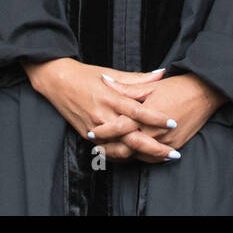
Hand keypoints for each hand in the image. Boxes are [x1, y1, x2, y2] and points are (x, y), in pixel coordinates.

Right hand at [24, 59, 174, 160]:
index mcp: (111, 97)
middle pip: (131, 136)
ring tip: (161, 158)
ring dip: (142, 155)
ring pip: (121, 148)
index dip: (156, 118)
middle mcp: (102, 116)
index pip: (137, 111)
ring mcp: (94, 129)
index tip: (173, 123)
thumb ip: (138, 79)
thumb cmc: (87, 76)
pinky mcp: (87, 137)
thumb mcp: (113, 73)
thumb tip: (161, 73)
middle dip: (154, 147)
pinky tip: (140, 158)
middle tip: (173, 153)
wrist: (58, 82)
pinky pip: (109, 151)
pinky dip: (125, 156)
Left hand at [92, 74, 226, 163]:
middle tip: (96, 149)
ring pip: (139, 155)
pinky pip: (154, 158)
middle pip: (127, 146)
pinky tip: (130, 156)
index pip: (120, 127)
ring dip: (123, 156)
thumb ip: (125, 87)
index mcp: (146, 114)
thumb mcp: (150, 86)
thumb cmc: (177, 87)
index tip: (92, 133)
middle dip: (110, 149)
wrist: (204, 93)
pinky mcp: (174, 145)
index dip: (104, 132)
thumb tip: (104, 80)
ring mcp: (166, 141)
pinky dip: (140, 158)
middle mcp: (155, 131)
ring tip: (109, 155)